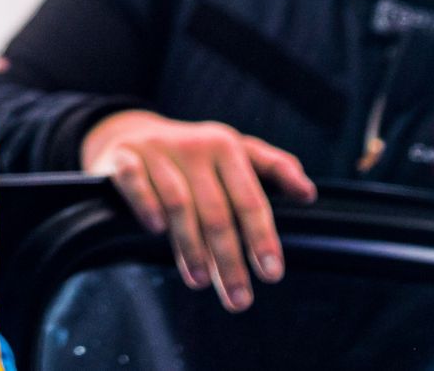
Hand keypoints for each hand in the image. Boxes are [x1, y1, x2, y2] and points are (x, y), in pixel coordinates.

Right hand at [81, 109, 316, 312]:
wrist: (131, 133)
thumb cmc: (194, 154)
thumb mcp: (234, 152)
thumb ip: (272, 168)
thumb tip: (309, 193)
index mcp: (226, 146)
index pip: (250, 198)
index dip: (262, 238)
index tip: (272, 275)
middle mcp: (193, 145)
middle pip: (216, 211)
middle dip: (229, 260)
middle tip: (239, 300)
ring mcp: (157, 150)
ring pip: (178, 204)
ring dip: (191, 248)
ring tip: (201, 281)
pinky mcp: (124, 157)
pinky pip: (136, 182)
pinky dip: (147, 205)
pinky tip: (157, 231)